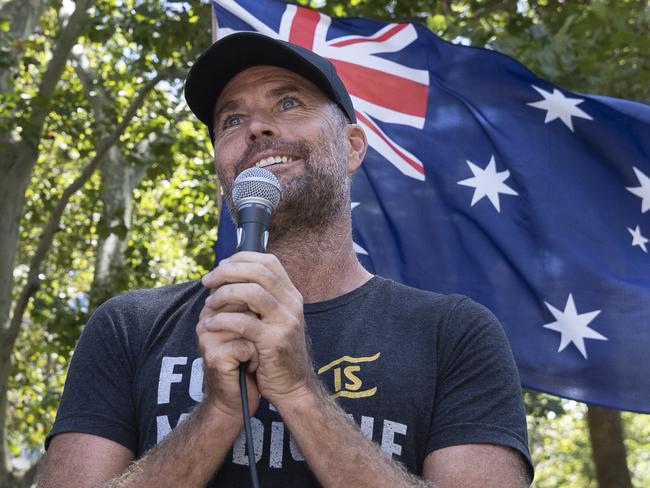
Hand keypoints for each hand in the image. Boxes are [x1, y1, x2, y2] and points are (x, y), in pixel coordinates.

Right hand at [197, 294, 259, 419]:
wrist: (237, 400)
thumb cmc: (248, 361)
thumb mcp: (251, 327)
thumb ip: (252, 303)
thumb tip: (268, 277)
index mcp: (214, 308)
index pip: (239, 286)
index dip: (259, 305)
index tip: (261, 325)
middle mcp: (206, 318)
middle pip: (245, 302)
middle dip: (260, 322)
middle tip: (258, 341)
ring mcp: (207, 336)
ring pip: (248, 323)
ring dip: (260, 340)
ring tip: (255, 353)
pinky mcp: (213, 355)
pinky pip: (247, 346)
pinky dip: (256, 357)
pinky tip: (250, 367)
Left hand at [200, 252, 315, 405]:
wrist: (292, 386)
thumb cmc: (275, 352)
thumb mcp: (273, 320)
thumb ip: (260, 298)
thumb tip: (230, 275)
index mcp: (291, 295)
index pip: (268, 261)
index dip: (242, 258)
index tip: (220, 266)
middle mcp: (293, 304)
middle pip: (259, 272)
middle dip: (228, 272)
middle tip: (207, 281)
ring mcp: (286, 321)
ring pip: (252, 292)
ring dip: (225, 294)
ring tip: (209, 303)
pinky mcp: (274, 341)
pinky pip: (244, 322)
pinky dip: (222, 320)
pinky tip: (209, 324)